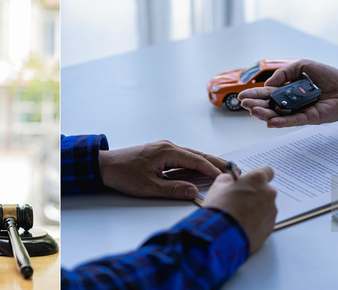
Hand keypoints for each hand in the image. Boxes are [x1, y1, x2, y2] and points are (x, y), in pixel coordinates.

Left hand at [99, 140, 226, 199]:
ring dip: (206, 162)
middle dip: (216, 162)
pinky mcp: (160, 152)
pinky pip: (183, 157)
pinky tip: (201, 169)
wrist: (104, 165)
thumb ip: (173, 189)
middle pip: (197, 154)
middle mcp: (168, 146)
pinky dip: (195, 162)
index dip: (212, 169)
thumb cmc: (123, 174)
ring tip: (222, 169)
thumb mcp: (149, 187)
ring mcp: (164, 148)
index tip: (225, 176)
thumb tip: (194, 191)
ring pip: (191, 155)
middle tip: (233, 169)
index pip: (196, 160)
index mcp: (167, 152)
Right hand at [203, 166, 276, 253]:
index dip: (257, 177)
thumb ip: (227, 179)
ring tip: (239, 216)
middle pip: (265, 191)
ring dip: (256, 209)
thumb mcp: (217, 188)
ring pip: (265, 206)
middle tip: (240, 201)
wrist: (222, 235)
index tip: (252, 181)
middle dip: (255, 195)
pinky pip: (265, 220)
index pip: (267, 171)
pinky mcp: (270, 226)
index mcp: (256, 180)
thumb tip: (229, 181)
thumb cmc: (220, 210)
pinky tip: (243, 225)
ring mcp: (271, 211)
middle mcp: (268, 193)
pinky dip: (256, 222)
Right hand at [238, 59, 337, 127]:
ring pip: (278, 115)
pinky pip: (293, 121)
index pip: (267, 93)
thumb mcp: (302, 65)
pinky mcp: (309, 118)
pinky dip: (281, 122)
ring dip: (265, 114)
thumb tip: (270, 84)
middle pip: (269, 105)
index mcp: (287, 90)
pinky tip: (270, 122)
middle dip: (255, 105)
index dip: (254, 95)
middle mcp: (290, 102)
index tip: (242, 97)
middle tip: (245, 104)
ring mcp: (299, 111)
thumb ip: (285, 72)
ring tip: (254, 111)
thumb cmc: (327, 76)